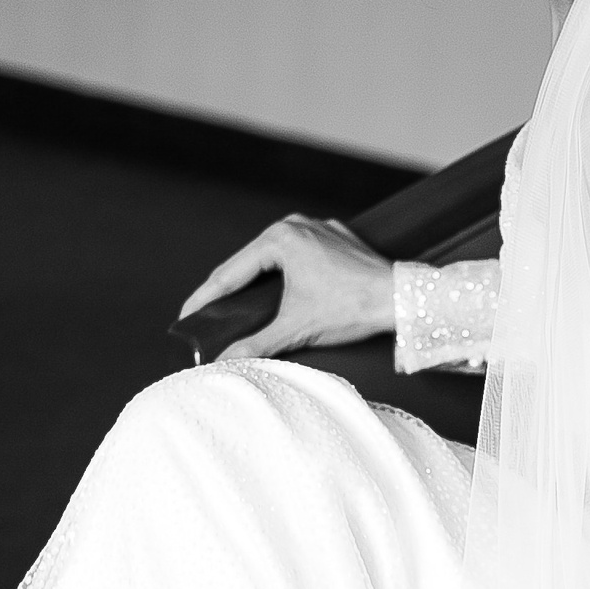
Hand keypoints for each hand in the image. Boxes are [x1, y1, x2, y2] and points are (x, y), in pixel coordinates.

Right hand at [179, 215, 394, 359]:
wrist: (403, 300)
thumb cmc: (352, 308)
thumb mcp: (297, 329)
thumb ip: (256, 346)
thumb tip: (223, 364)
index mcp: (280, 238)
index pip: (230, 273)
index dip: (205, 299)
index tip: (186, 317)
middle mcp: (296, 224)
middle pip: (250, 263)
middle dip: (228, 290)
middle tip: (206, 315)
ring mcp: (319, 229)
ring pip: (275, 258)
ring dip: (258, 281)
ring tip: (236, 305)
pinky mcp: (338, 239)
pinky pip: (301, 257)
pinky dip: (287, 275)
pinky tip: (279, 292)